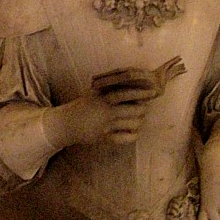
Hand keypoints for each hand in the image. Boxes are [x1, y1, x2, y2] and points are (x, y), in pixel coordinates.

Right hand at [43, 86, 157, 147]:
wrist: (67, 123)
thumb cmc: (85, 104)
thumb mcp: (96, 91)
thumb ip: (113, 86)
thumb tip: (137, 80)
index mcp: (103, 96)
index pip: (126, 93)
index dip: (142, 93)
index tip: (153, 93)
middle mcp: (105, 110)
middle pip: (134, 110)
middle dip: (143, 110)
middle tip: (144, 108)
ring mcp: (105, 125)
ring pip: (133, 124)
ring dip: (140, 121)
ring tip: (138, 119)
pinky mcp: (104, 138)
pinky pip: (126, 138)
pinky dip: (133, 135)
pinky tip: (132, 131)